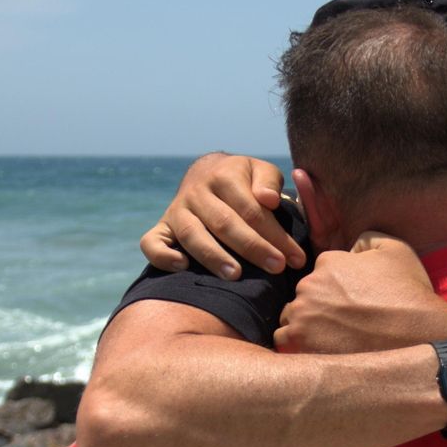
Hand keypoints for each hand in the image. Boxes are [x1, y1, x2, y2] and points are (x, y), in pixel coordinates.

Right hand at [137, 152, 304, 278]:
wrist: (206, 174)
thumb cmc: (244, 180)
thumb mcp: (261, 171)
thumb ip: (270, 182)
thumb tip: (268, 200)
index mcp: (224, 175)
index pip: (252, 209)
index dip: (275, 235)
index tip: (295, 258)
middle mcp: (197, 192)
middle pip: (225, 223)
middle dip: (253, 248)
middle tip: (276, 267)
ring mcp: (176, 211)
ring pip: (192, 235)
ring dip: (214, 256)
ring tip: (236, 275)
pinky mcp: (161, 227)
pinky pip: (152, 243)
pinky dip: (163, 256)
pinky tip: (182, 267)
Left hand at [275, 232, 446, 353]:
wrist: (417, 333)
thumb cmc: (408, 292)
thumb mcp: (395, 249)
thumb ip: (366, 238)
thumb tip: (351, 247)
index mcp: (327, 262)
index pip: (321, 271)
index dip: (336, 285)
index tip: (352, 300)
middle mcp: (309, 286)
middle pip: (304, 294)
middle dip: (319, 304)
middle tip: (343, 320)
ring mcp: (303, 316)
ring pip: (291, 316)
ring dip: (305, 323)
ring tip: (331, 336)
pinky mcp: (301, 343)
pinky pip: (285, 340)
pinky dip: (298, 343)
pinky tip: (319, 347)